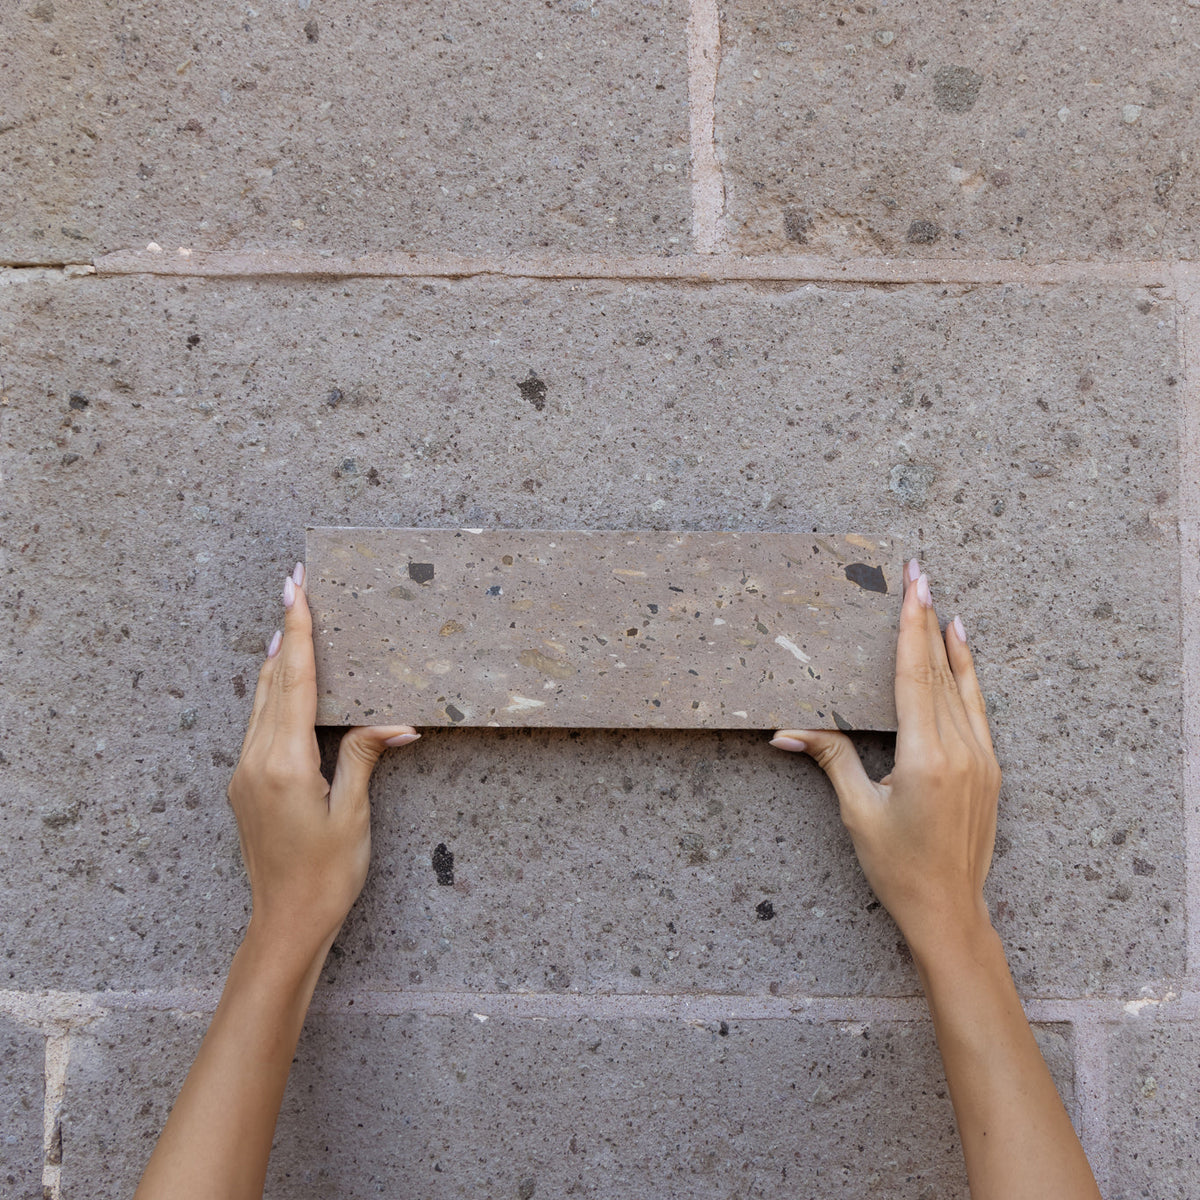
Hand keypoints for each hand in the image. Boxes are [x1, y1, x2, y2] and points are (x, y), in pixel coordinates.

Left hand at [227, 562, 420, 969]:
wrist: (285, 923)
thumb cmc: (326, 876)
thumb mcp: (354, 815)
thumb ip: (365, 758)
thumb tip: (395, 721)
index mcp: (285, 763)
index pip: (296, 681)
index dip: (301, 631)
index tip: (298, 589)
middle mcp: (256, 761)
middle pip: (273, 682)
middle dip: (287, 632)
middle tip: (294, 587)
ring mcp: (244, 774)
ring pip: (261, 702)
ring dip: (278, 661)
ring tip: (291, 624)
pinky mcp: (245, 786)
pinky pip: (258, 725)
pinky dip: (273, 694)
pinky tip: (283, 683)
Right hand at [770, 559, 1001, 962]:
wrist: (950, 912)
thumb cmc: (898, 868)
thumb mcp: (857, 811)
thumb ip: (830, 759)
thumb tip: (785, 731)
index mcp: (926, 757)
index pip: (914, 675)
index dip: (909, 627)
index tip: (912, 586)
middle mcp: (961, 750)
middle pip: (938, 671)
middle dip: (926, 620)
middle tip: (920, 574)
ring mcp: (982, 759)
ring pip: (964, 687)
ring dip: (951, 645)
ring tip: (942, 606)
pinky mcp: (991, 771)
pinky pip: (978, 711)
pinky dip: (969, 678)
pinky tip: (964, 658)